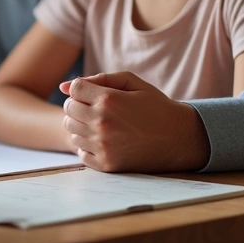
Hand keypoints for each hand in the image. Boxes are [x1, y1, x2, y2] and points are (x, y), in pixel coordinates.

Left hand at [60, 72, 210, 172]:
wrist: (180, 138)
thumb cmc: (155, 106)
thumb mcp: (132, 83)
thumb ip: (98, 79)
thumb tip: (63, 87)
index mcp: (108, 100)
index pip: (74, 90)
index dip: (83, 89)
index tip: (96, 94)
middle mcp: (102, 123)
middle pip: (68, 109)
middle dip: (80, 106)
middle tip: (99, 109)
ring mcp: (103, 145)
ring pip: (71, 130)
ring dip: (82, 125)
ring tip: (103, 124)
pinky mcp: (106, 164)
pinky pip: (80, 151)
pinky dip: (88, 145)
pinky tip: (105, 140)